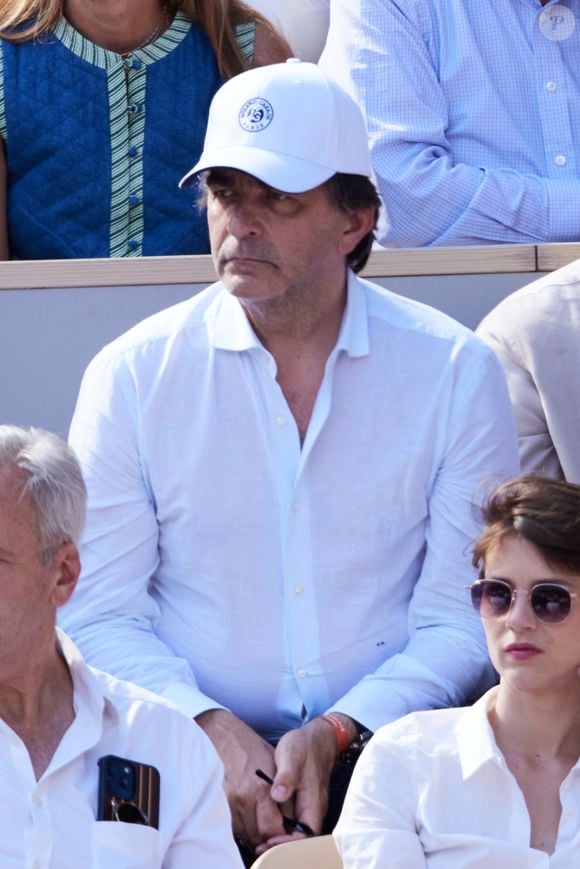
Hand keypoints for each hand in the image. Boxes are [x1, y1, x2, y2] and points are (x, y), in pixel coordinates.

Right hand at [195, 709, 286, 846]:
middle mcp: (243, 798)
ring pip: (245, 834)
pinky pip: (232, 826)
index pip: (273, 829)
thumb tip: (293, 819)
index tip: (285, 831)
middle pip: (258, 835)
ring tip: (260, 820)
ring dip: (254, 832)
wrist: (222, 735)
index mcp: (260, 788)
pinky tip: (247, 816)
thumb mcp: (274, 765)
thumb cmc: (251, 748)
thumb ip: (284, 793)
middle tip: (274, 827)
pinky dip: (241, 826)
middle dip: (268, 835)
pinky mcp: (218, 802)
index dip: (281, 834)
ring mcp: (228, 802)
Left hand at [257, 713, 355, 851]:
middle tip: (260, 846)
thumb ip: (286, 776)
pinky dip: (282, 827)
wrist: (318, 738)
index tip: (269, 839)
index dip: (288, 842)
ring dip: (280, 838)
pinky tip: (267, 825)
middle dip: (281, 844)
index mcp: (313, 801)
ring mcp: (309, 806)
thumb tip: (278, 795)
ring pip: (297, 831)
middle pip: (301, 838)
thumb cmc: (305, 745)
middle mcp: (313, 808)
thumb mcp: (292, 755)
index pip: (305, 835)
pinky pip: (294, 822)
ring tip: (260, 841)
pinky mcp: (303, 802)